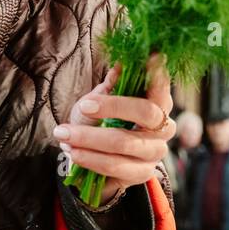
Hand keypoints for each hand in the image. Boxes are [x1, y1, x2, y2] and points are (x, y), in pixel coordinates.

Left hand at [54, 54, 174, 206]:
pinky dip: (90, 158)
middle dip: (111, 107)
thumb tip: (120, 62)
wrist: (94, 157)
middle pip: (146, 112)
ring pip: (124, 142)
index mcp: (159, 102)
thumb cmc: (101, 121)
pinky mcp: (142, 173)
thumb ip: (112, 83)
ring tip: (63, 134)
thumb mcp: (102, 98)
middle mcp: (165, 127)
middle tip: (82, 106)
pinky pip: (114, 166)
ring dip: (89, 138)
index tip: (151, 55)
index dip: (158, 72)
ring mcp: (155, 152)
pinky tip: (73, 151)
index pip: (162, 84)